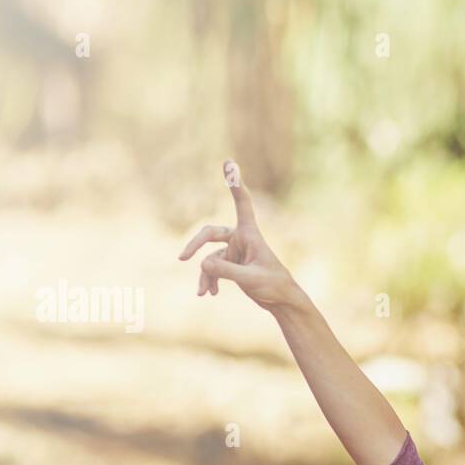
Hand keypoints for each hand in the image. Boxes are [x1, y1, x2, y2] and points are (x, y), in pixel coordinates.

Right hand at [178, 159, 303, 310]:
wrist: (281, 301)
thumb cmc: (273, 286)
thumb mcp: (250, 279)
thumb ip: (226, 271)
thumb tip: (202, 264)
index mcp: (250, 234)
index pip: (242, 203)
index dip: (234, 183)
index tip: (229, 163)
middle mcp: (241, 239)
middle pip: (210, 234)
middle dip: (195, 245)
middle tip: (182, 258)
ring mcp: (234, 252)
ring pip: (210, 259)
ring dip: (205, 275)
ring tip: (202, 293)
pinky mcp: (232, 265)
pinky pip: (212, 270)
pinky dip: (209, 281)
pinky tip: (209, 294)